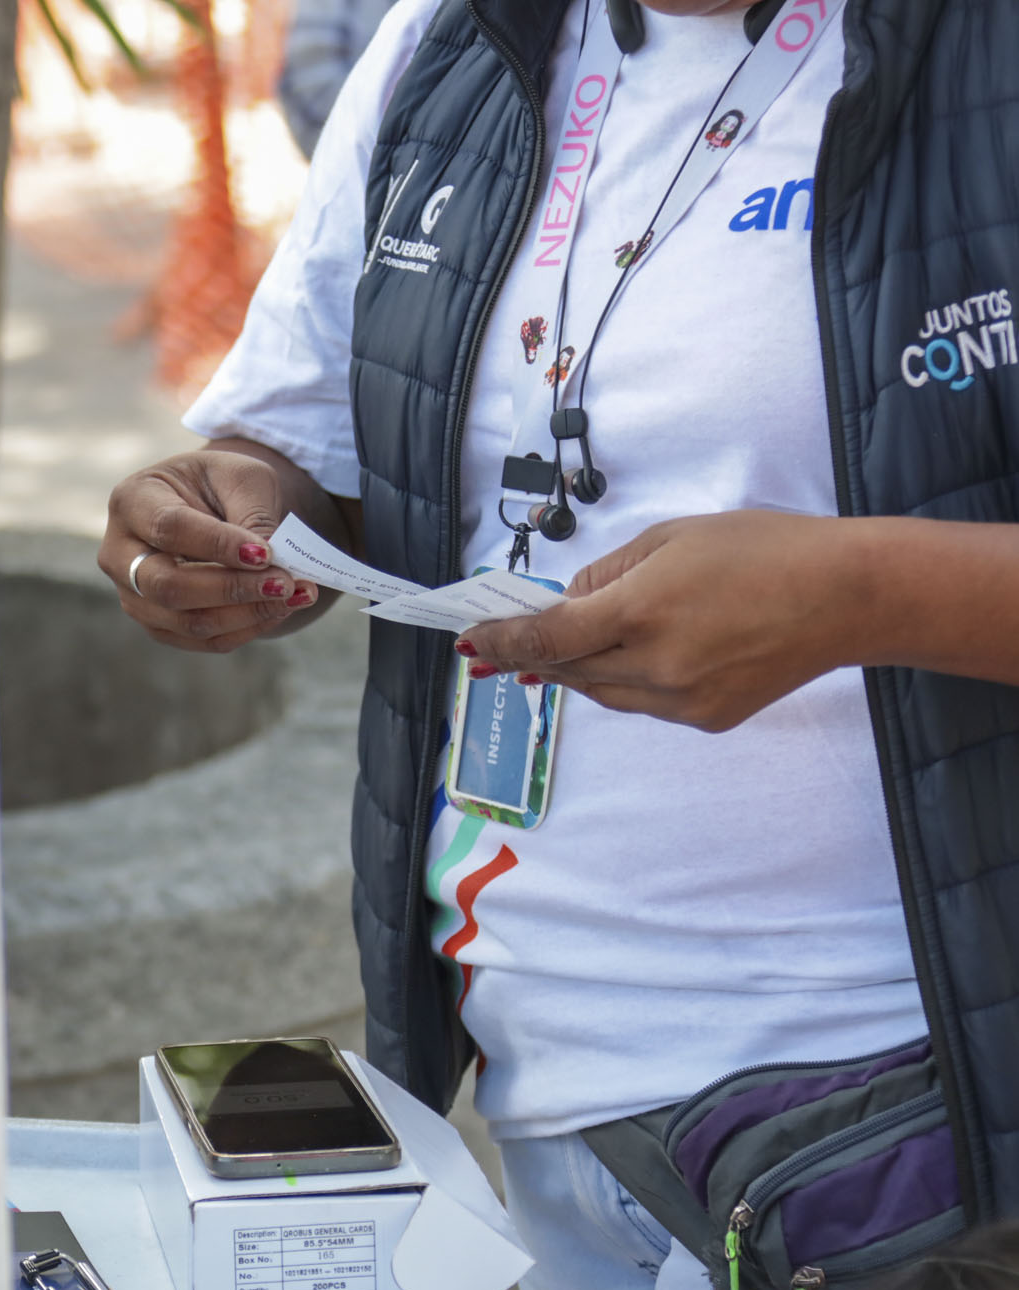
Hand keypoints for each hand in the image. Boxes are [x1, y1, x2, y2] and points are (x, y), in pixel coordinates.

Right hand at [101, 449, 322, 651]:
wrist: (209, 507)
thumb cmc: (221, 485)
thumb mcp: (242, 477)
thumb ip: (253, 514)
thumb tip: (270, 563)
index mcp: (132, 500)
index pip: (169, 528)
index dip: (217, 545)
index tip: (265, 553)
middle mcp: (119, 553)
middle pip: (166, 585)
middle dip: (231, 589)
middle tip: (285, 582)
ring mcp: (133, 594)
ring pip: (185, 621)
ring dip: (246, 614)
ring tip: (295, 594)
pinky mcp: (158, 624)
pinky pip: (202, 639)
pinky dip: (246, 628)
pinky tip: (280, 608)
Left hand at [458, 511, 864, 731]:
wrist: (848, 595)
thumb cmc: (763, 549)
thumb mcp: (672, 538)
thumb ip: (607, 574)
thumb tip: (565, 604)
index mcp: (641, 610)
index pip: (547, 638)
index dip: (501, 642)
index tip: (471, 642)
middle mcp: (655, 665)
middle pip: (567, 669)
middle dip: (536, 653)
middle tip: (505, 640)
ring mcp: (681, 700)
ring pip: (601, 692)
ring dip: (580, 668)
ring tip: (573, 643)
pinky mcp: (705, 720)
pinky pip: (643, 704)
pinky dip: (629, 681)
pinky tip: (643, 654)